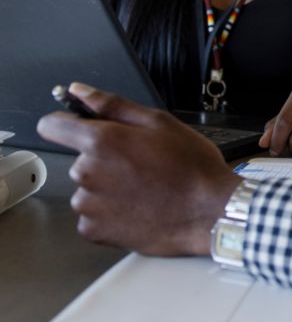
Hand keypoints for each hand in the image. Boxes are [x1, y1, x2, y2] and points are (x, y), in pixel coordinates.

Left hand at [37, 83, 238, 255]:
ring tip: (144, 190)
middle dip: (104, 160)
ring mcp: (88, 205)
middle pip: (80, 159)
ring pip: (88, 189)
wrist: (210, 213)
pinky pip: (92, 215)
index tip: (78, 128)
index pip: (52, 125)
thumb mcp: (158, 122)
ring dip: (107, 188)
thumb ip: (112, 105)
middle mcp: (87, 172)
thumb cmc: (191, 167)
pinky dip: (109, 213)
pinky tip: (137, 208)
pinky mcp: (94, 230)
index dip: (65, 123)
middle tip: (141, 165)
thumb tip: (79, 91)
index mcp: (101, 140)